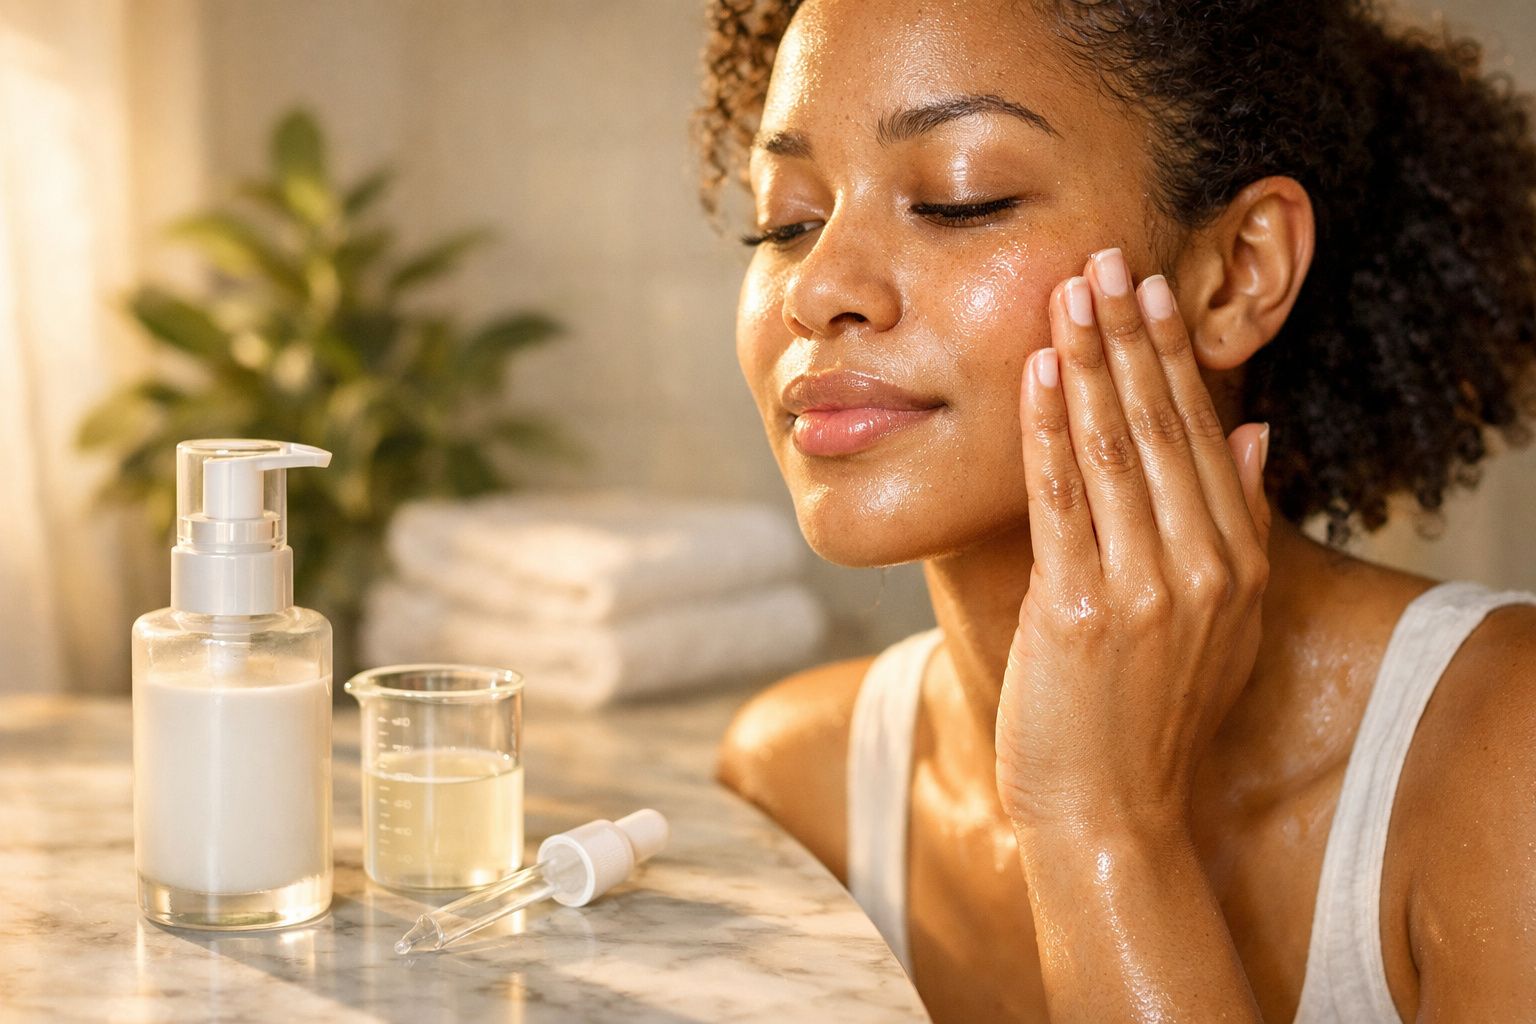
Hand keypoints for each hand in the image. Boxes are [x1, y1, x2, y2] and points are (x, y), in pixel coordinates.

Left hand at [996, 247, 1271, 838]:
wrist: (1110, 814)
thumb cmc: (1145, 718)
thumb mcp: (1220, 622)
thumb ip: (1237, 524)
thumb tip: (1251, 430)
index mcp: (1235, 563)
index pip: (1202, 434)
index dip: (1173, 357)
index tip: (1152, 289)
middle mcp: (1201, 568)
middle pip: (1161, 427)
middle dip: (1129, 336)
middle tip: (1106, 258)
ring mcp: (1143, 590)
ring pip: (1113, 449)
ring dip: (1087, 362)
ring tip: (1068, 292)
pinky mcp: (1078, 611)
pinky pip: (1061, 498)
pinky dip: (1046, 429)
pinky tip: (1034, 374)